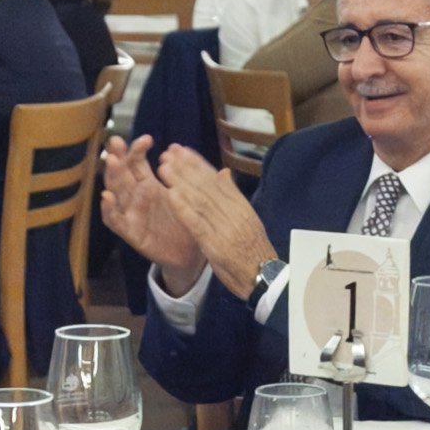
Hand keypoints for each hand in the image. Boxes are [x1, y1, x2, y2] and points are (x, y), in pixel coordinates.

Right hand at [98, 137, 205, 285]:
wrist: (191, 256)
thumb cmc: (189, 224)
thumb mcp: (194, 202)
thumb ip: (202, 185)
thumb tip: (220, 167)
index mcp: (151, 186)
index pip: (138, 163)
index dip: (138, 150)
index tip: (147, 138)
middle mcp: (138, 197)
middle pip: (123, 172)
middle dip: (119, 156)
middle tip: (116, 141)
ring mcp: (133, 214)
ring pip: (117, 192)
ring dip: (112, 176)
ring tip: (111, 161)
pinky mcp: (132, 232)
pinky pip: (115, 221)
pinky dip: (109, 209)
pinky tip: (107, 197)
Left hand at [153, 145, 274, 297]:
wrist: (264, 278)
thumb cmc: (254, 251)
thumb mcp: (248, 220)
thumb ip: (234, 197)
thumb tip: (224, 173)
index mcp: (241, 207)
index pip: (217, 180)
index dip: (198, 164)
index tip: (183, 151)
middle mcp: (234, 213)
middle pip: (207, 186)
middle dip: (186, 168)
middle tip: (168, 152)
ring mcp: (224, 228)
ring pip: (200, 200)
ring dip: (180, 182)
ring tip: (164, 167)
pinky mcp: (215, 244)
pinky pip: (197, 223)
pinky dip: (183, 208)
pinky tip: (170, 194)